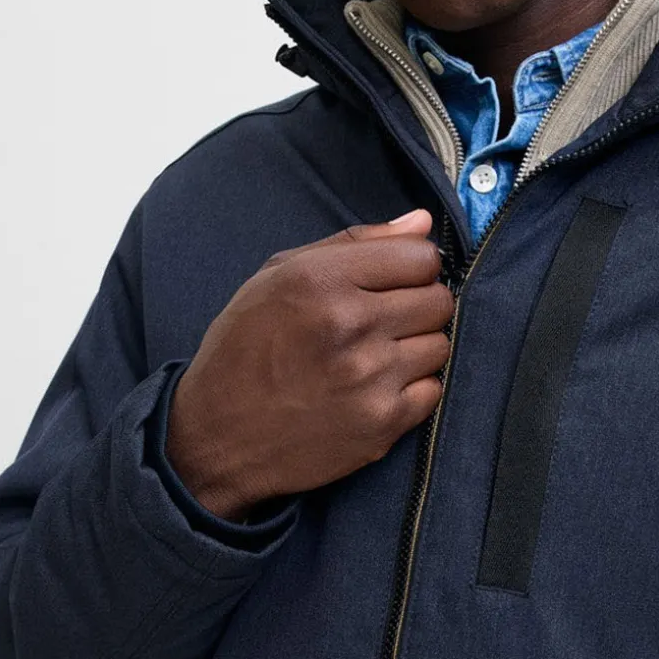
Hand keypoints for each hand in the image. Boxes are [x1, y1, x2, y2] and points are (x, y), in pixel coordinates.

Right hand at [165, 207, 453, 517]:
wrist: (218, 436)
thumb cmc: (244, 349)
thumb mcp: (276, 277)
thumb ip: (354, 243)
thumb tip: (422, 222)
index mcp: (321, 279)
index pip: (421, 257)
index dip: (412, 268)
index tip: (393, 282)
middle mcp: (350, 324)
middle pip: (438, 301)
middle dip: (418, 306)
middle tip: (383, 322)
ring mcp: (370, 376)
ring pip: (439, 346)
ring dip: (416, 349)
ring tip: (375, 357)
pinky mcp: (381, 422)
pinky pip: (432, 391)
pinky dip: (411, 390)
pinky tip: (374, 389)